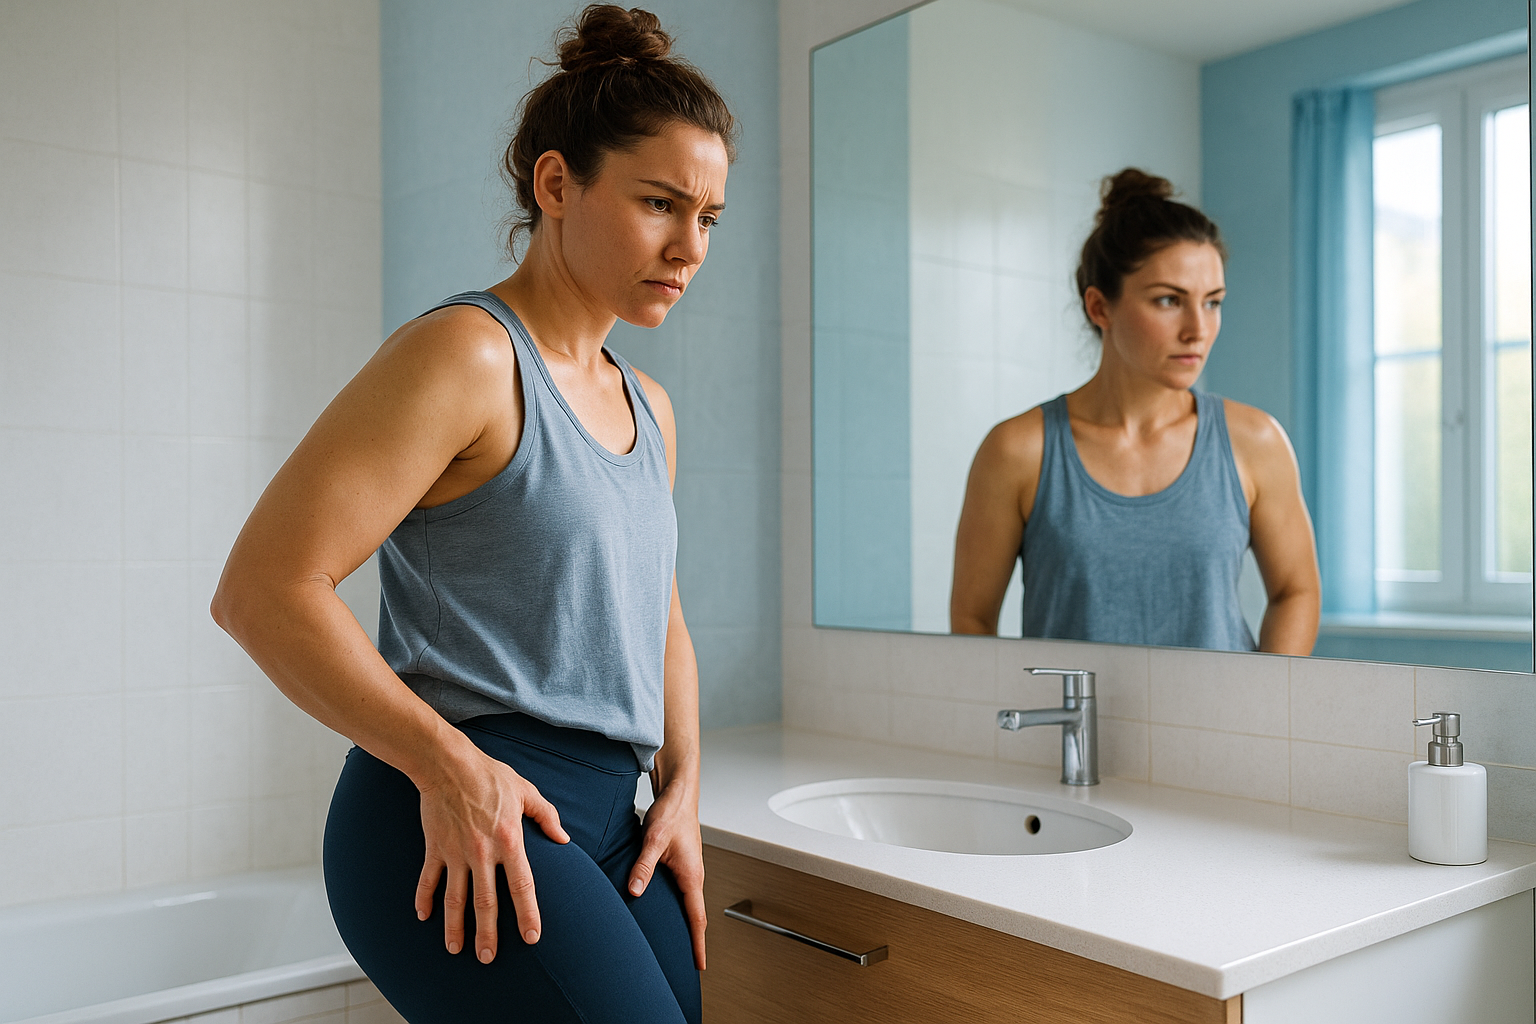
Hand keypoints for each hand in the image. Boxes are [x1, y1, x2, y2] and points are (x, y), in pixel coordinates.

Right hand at [414, 749, 569, 962]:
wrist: (448, 764)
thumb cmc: (490, 775)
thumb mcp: (526, 791)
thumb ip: (546, 816)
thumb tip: (564, 838)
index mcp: (509, 841)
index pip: (522, 886)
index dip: (527, 914)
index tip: (531, 938)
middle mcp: (482, 853)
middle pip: (486, 903)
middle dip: (487, 934)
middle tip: (487, 959)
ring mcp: (455, 853)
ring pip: (454, 899)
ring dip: (454, 927)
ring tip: (455, 950)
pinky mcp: (435, 848)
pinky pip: (428, 879)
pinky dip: (424, 898)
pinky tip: (423, 917)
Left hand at [628, 780, 706, 969]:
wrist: (678, 794)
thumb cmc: (671, 814)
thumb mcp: (653, 840)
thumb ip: (643, 866)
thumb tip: (634, 891)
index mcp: (692, 875)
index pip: (697, 918)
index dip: (698, 943)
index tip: (700, 965)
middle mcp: (694, 876)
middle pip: (695, 916)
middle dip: (693, 941)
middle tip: (688, 965)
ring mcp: (688, 871)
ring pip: (688, 905)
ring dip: (686, 925)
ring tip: (678, 946)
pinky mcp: (681, 865)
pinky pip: (682, 894)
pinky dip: (678, 909)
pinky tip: (665, 913)